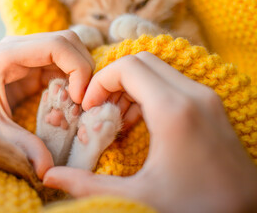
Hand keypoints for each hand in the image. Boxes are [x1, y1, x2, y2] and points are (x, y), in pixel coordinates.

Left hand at [0, 30, 93, 179]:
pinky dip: (71, 81)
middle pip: (66, 42)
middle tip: (85, 101)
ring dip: (79, 75)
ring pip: (66, 51)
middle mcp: (16, 48)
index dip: (77, 68)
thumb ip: (21, 147)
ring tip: (79, 104)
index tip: (80, 99)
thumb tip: (48, 170)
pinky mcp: (29, 68)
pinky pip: (59, 66)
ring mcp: (24, 57)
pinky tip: (70, 103)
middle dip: (83, 68)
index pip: (56, 45)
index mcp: (5, 55)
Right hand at [43, 52, 256, 211]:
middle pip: (143, 61)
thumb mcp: (137, 199)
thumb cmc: (195, 208)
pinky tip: (141, 122)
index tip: (89, 106)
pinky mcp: (211, 107)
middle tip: (100, 110)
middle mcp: (194, 95)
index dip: (100, 81)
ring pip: (159, 71)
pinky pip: (173, 84)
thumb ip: (88, 186)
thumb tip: (49, 176)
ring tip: (118, 118)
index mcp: (174, 111)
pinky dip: (150, 94)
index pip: (129, 67)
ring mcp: (207, 99)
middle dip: (114, 80)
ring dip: (132, 87)